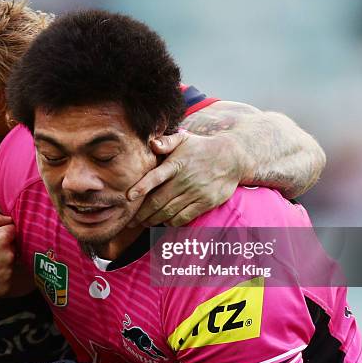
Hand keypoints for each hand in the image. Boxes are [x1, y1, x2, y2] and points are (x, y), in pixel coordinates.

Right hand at [0, 210, 15, 303]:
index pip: (13, 230)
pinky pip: (9, 279)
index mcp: (2, 237)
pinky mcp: (6, 286)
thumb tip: (6, 218)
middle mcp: (9, 254)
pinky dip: (1, 277)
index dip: (3, 233)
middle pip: (14, 247)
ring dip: (3, 263)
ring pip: (12, 263)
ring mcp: (8, 271)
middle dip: (4, 248)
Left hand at [127, 132, 242, 226]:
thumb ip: (166, 141)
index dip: (142, 187)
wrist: (232, 158)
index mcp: (177, 164)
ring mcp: (196, 192)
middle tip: (131, 220)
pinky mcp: (205, 202)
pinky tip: (164, 222)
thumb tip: (152, 143)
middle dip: (142, 213)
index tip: (128, 197)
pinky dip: (172, 222)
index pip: (156, 176)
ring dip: (153, 220)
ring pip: (169, 211)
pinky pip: (184, 217)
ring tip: (144, 223)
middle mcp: (185, 179)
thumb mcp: (184, 139)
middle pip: (158, 201)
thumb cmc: (201, 148)